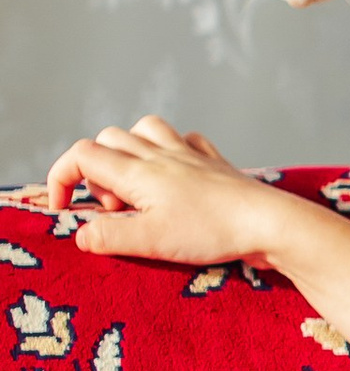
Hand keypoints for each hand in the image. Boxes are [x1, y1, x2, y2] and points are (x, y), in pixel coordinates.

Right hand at [46, 119, 274, 268]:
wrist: (268, 222)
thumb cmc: (209, 231)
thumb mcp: (150, 241)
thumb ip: (108, 236)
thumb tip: (80, 233)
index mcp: (138, 171)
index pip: (81, 155)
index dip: (60, 177)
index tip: (61, 208)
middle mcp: (161, 154)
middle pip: (109, 138)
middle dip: (95, 170)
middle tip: (115, 208)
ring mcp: (191, 155)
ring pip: (146, 129)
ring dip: (131, 151)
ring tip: (139, 188)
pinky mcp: (216, 163)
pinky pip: (188, 140)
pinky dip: (173, 150)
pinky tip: (178, 172)